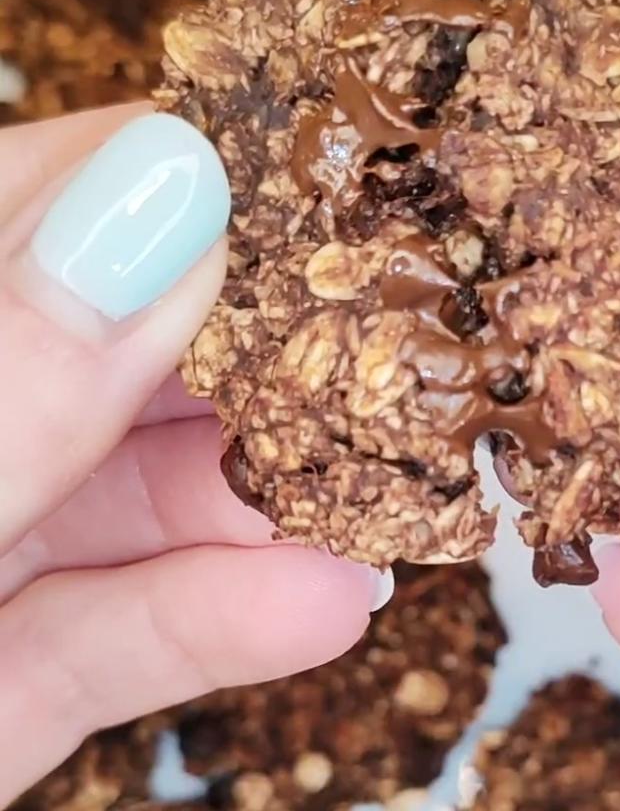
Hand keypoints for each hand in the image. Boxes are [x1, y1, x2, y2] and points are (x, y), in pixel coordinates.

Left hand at [0, 106, 382, 804]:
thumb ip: (6, 372)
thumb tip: (171, 192)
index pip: (29, 198)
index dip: (176, 184)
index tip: (318, 191)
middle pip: (110, 348)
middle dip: (260, 357)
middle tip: (384, 347)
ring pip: (133, 493)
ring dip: (265, 503)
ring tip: (388, 494)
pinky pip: (114, 629)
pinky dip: (222, 620)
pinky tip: (328, 602)